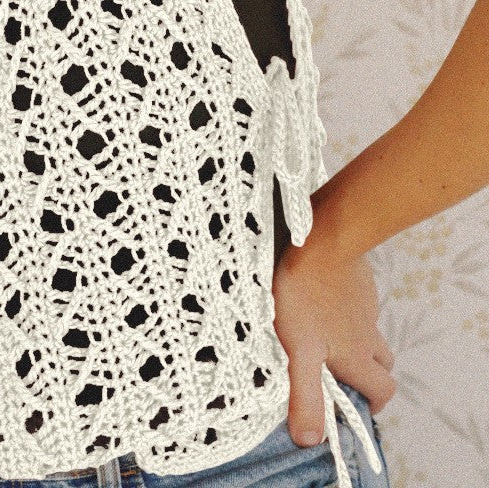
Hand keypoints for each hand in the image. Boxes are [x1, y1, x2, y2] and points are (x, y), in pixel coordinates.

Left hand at [271, 239, 395, 447]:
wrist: (321, 241)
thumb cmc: (305, 296)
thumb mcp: (299, 352)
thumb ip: (305, 395)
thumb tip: (310, 440)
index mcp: (357, 356)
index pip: (383, 390)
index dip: (373, 403)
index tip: (354, 404)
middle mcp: (367, 334)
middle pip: (382, 362)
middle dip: (368, 373)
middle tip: (339, 373)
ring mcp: (364, 306)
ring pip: (369, 332)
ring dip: (356, 342)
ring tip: (324, 339)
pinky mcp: (356, 282)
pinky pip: (358, 305)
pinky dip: (345, 312)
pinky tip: (319, 303)